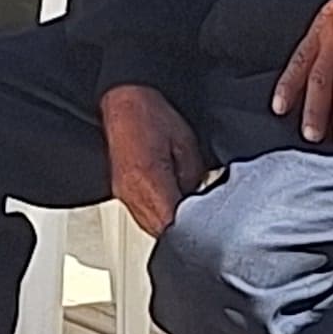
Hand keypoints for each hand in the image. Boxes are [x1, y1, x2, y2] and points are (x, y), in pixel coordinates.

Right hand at [101, 84, 211, 237]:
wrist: (124, 101)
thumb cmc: (151, 115)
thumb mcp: (186, 145)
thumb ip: (194, 180)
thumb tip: (200, 202)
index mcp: (148, 179)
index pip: (174, 224)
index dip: (194, 230)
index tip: (210, 227)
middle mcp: (132, 193)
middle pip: (162, 231)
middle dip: (184, 229)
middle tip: (204, 220)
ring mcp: (124, 195)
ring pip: (152, 227)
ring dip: (172, 223)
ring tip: (189, 210)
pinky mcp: (122, 193)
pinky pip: (144, 216)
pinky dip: (161, 215)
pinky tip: (173, 203)